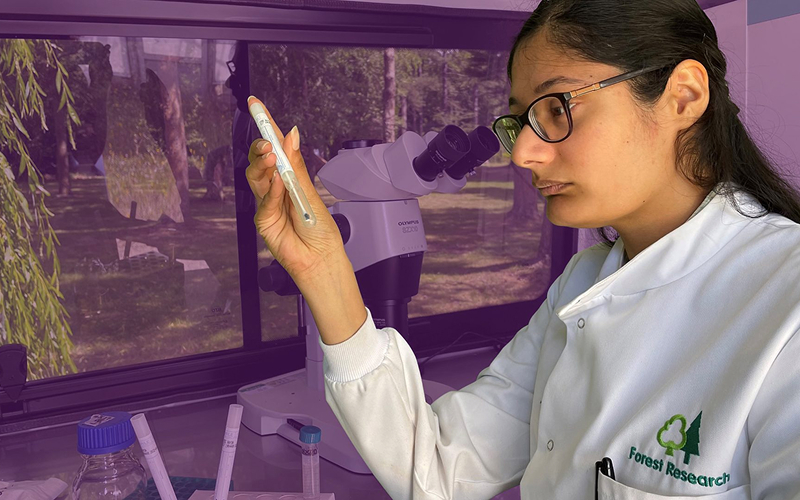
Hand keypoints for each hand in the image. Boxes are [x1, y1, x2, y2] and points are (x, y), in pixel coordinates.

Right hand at [244, 97, 344, 280]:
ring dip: (262, 164)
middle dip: (260, 146)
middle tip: (267, 142)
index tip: (257, 105)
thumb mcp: (310, 192)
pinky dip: (271, 190)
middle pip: (260, 160)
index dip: (266, 125)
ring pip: (256, 177)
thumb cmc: (319, 230)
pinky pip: (264, 200)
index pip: (275, 147)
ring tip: (271, 158)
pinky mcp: (263, 220)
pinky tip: (279, 184)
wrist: (321, 258)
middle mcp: (275, 188)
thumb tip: (291, 134)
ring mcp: (267, 204)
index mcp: (289, 178)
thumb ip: (296, 165)